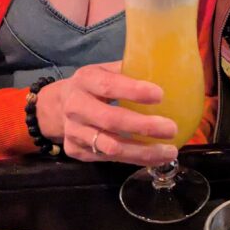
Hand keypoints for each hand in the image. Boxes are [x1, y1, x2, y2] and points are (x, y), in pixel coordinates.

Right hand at [35, 62, 178, 166]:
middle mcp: (75, 106)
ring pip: (110, 147)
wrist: (58, 106)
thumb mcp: (105, 71)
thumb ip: (129, 70)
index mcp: (85, 80)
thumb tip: (165, 70)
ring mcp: (73, 131)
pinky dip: (133, 160)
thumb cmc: (93, 85)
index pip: (108, 85)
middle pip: (110, 120)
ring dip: (142, 151)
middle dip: (143, 126)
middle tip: (171, 128)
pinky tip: (153, 157)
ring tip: (169, 151)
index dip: (133, 91)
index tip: (160, 95)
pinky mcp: (75, 151)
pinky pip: (107, 159)